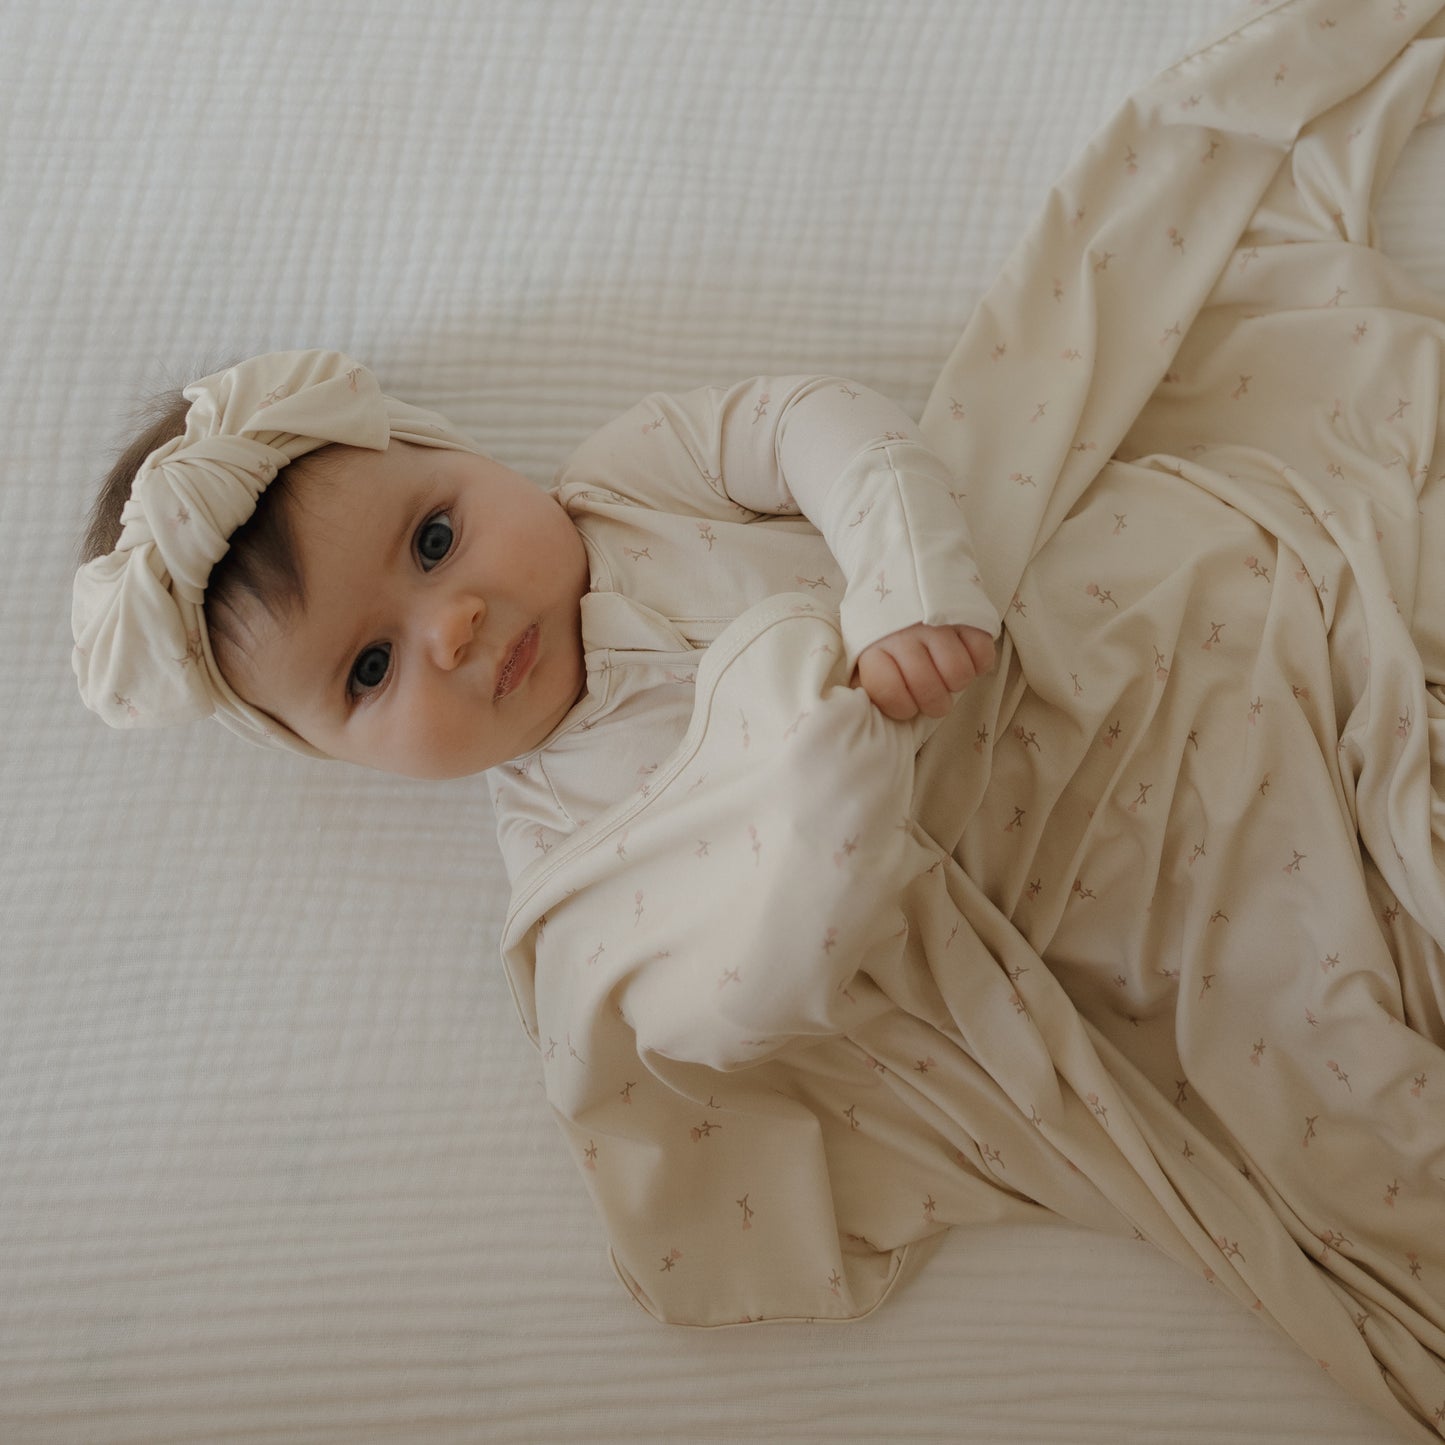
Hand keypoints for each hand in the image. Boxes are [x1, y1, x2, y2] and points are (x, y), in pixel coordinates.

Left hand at [855, 623, 995, 720]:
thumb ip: (865, 677)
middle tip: (934, 695)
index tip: (906, 702)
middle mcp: (905, 635)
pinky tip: (966, 654)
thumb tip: (868, 709)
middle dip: (935, 703)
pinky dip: (979, 662)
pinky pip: (983, 655)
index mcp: (873, 646)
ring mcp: (937, 623)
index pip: (891, 694)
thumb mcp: (860, 644)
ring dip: (957, 681)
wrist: (901, 560)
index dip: (903, 707)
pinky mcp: (966, 613)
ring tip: (948, 671)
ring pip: (959, 675)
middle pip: (929, 691)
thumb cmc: (882, 617)